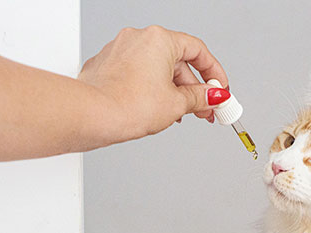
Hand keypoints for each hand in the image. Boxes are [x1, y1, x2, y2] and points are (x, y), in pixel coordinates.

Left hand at [79, 25, 229, 140]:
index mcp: (159, 39)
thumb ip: (200, 97)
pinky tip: (154, 110)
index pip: (198, 51)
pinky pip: (137, 75)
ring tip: (179, 114)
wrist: (91, 116)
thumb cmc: (127, 105)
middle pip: (176, 61)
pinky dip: (150, 90)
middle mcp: (137, 39)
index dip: (214, 73)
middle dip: (193, 88)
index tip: (219, 90)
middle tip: (204, 109)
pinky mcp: (106, 66)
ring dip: (172, 91)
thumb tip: (212, 96)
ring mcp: (119, 51)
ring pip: (156, 69)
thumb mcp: (177, 104)